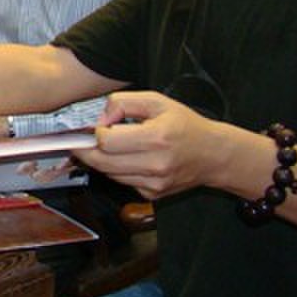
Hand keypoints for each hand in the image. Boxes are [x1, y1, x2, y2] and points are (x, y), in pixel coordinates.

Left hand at [73, 90, 217, 199]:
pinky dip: (117, 171)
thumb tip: (101, 119)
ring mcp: (154, 183)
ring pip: (109, 174)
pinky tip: (127, 159)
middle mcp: (156, 164)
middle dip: (86, 150)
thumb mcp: (157, 101)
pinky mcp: (152, 194)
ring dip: (102, 161)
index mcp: (156, 138)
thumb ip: (123, 103)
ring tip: (110, 147)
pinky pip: (122, 182)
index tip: (97, 126)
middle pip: (101, 162)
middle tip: (82, 141)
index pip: (107, 141)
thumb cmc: (186, 126)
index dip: (96, 132)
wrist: (214, 155)